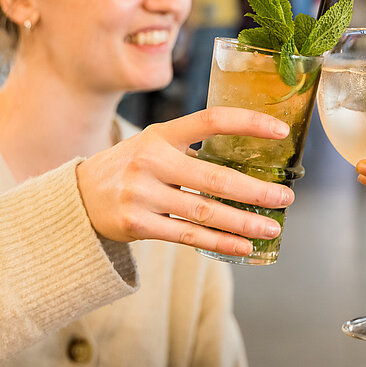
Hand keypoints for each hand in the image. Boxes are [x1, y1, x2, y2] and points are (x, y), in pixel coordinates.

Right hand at [76, 107, 295, 256]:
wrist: (80, 196)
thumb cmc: (131, 167)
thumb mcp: (154, 145)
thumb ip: (192, 150)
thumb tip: (249, 162)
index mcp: (162, 134)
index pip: (211, 120)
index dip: (247, 123)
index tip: (280, 130)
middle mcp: (151, 161)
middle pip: (214, 177)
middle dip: (255, 191)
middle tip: (285, 198)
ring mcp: (142, 194)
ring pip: (204, 211)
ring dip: (243, 222)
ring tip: (270, 227)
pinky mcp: (137, 224)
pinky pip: (187, 235)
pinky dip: (219, 241)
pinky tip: (243, 246)